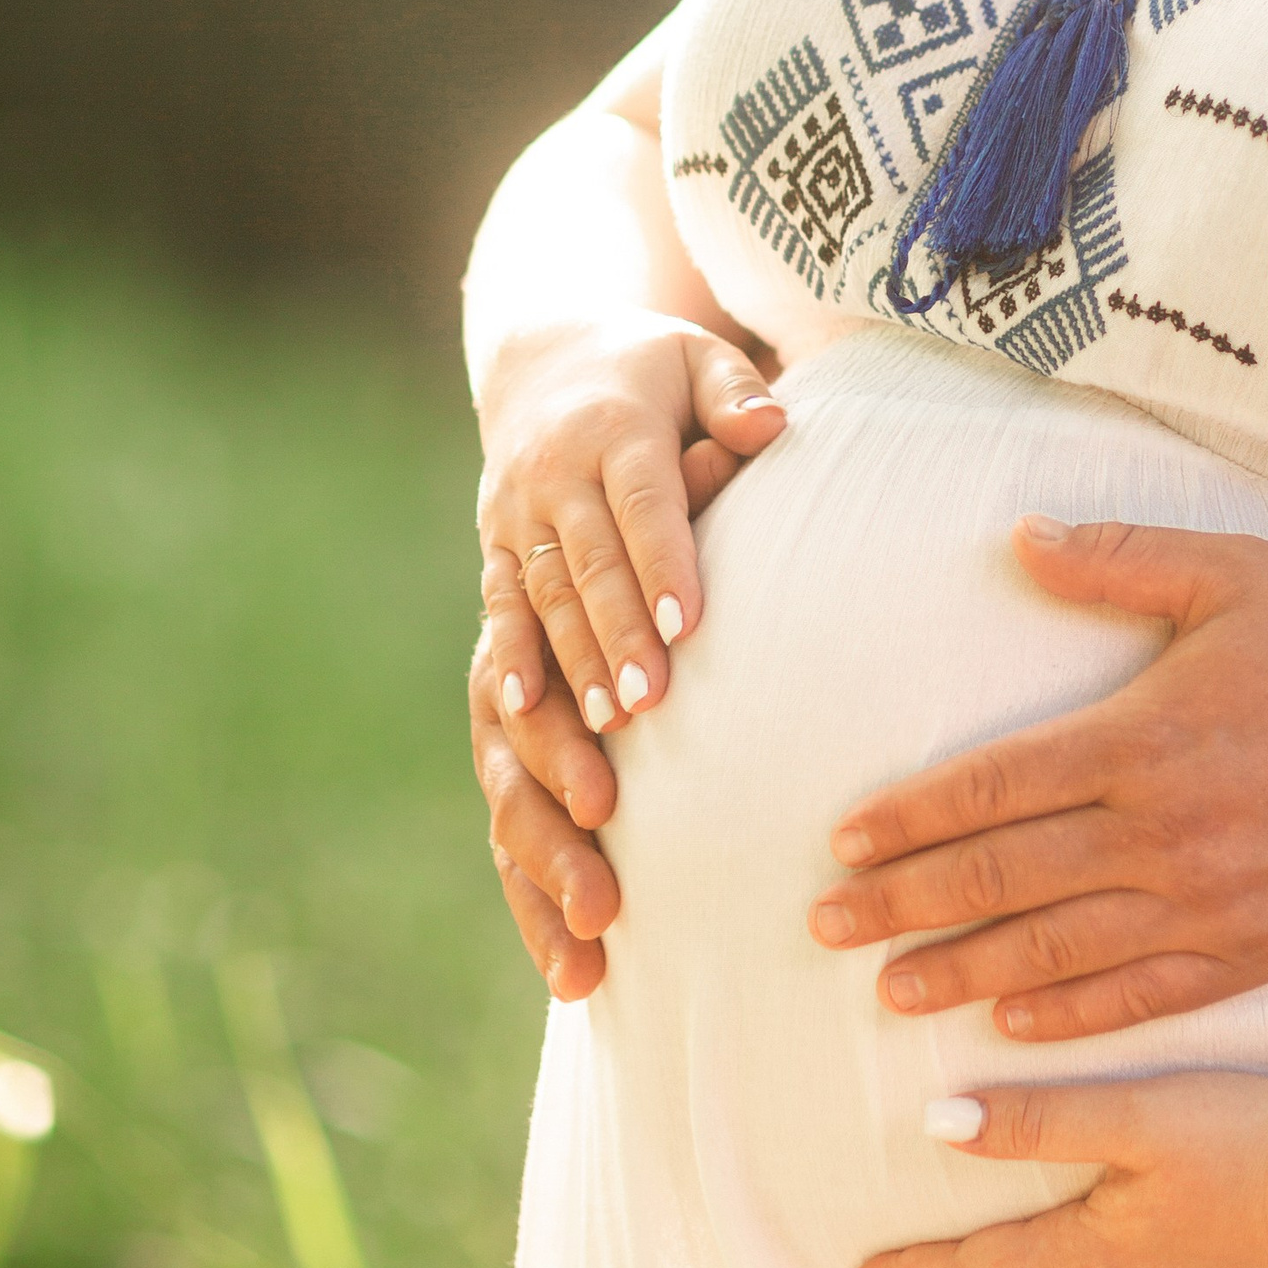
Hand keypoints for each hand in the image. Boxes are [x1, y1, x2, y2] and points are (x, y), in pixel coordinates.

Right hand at [473, 311, 782, 990]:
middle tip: (633, 765)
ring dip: (545, 780)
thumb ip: (733, 392)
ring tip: (595, 864)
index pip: (627, 512)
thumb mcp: (693, 358)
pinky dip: (518, 817)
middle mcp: (535, 518)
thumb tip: (773, 425)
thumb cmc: (649, 373)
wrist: (544, 367)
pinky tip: (549, 909)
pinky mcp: (496, 638)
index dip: (650, 574)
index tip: (686, 641)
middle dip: (592, 690)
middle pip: (560, 613)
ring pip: (510, 698)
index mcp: (596, 448)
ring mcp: (505, 585)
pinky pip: (493, 737)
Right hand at [475, 310, 783, 736]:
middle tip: (650, 700)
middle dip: (616, 633)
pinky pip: (500, 602)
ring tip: (608, 723)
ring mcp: (518, 511)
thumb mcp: (697, 356)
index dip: (662, 564)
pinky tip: (525, 707)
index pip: (641, 504)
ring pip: (544, 593)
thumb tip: (772, 426)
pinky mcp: (496, 541)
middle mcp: (556, 472)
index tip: (685, 625)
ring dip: (572, 660)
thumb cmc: (651, 367)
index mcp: (614, 428)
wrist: (544, 356)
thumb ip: (734, 391)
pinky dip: (510, 654)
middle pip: (590, 562)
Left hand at [807, 518, 1267, 1040]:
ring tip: (888, 991)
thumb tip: (1018, 540)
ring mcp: (1208, 903)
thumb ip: (1120, 555)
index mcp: (1147, 736)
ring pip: (1056, 952)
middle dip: (902, 906)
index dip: (910, 818)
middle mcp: (1165, 832)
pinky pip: (1138, 998)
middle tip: (824, 929)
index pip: (995, 787)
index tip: (844, 841)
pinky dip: (1066, 1018)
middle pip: (1003, 880)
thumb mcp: (1235, 572)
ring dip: (962, 973)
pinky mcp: (1251, 953)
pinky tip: (1008, 1026)